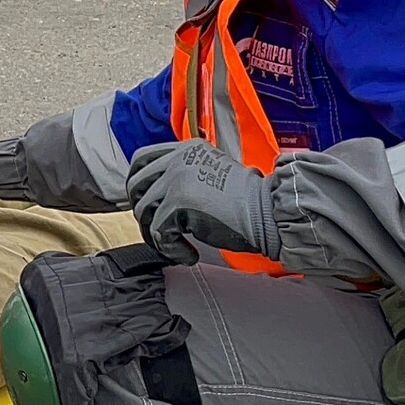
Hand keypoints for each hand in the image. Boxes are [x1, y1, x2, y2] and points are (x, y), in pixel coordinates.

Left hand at [125, 140, 281, 263]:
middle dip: (142, 213)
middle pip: (135, 185)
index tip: (142, 203)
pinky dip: (171, 249)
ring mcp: (176, 179)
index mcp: (186, 150)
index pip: (142, 159)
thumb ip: (184, 177)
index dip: (136, 184)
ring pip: (143, 211)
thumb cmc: (247, 203)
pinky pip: (158, 232)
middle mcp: (178, 159)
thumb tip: (155, 197)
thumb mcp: (210, 175)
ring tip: (178, 247)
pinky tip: (189, 255)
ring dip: (157, 236)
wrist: (268, 213)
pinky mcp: (178, 203)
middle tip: (159, 231)